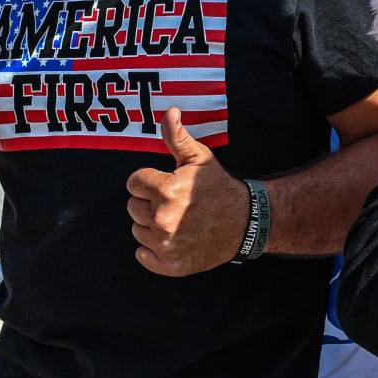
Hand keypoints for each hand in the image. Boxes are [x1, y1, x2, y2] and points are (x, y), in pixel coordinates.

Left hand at [125, 108, 249, 276]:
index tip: (167, 184)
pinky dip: (152, 250)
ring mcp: (166, 245)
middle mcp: (163, 220)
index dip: (149, 181)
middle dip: (148, 202)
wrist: (245, 223)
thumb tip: (170, 111)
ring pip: (138, 230)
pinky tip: (172, 239)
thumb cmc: (218, 188)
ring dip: (151, 225)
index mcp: (166, 191)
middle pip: (132, 207)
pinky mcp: (171, 266)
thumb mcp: (199, 158)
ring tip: (177, 220)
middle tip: (174, 203)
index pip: (133, 183)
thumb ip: (177, 136)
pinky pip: (142, 256)